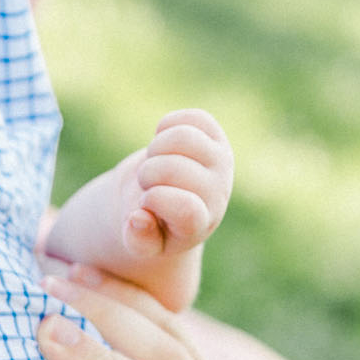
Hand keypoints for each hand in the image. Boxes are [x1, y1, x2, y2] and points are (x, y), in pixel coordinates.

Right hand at [117, 107, 231, 271]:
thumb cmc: (152, 223)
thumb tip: (138, 218)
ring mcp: (220, 159)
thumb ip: (139, 240)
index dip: (155, 200)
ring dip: (155, 148)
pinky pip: (191, 118)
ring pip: (182, 137)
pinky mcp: (215, 134)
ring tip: (154, 162)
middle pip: (174, 168)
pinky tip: (163, 146)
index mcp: (201, 222)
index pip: (186, 209)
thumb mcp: (142, 241)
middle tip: (146, 184)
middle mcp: (218, 191)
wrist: (168, 196)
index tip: (143, 203)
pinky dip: (166, 127)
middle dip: (147, 174)